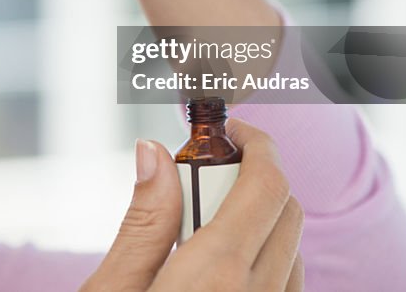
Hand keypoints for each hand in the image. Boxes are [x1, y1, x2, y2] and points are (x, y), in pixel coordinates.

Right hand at [81, 120, 303, 291]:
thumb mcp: (112, 289)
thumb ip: (143, 222)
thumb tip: (154, 153)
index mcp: (218, 275)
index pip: (267, 186)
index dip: (257, 144)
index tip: (232, 129)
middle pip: (285, 211)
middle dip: (251, 179)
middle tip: (201, 180)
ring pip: (293, 251)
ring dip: (260, 224)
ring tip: (206, 230)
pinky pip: (289, 287)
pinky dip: (269, 262)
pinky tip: (225, 269)